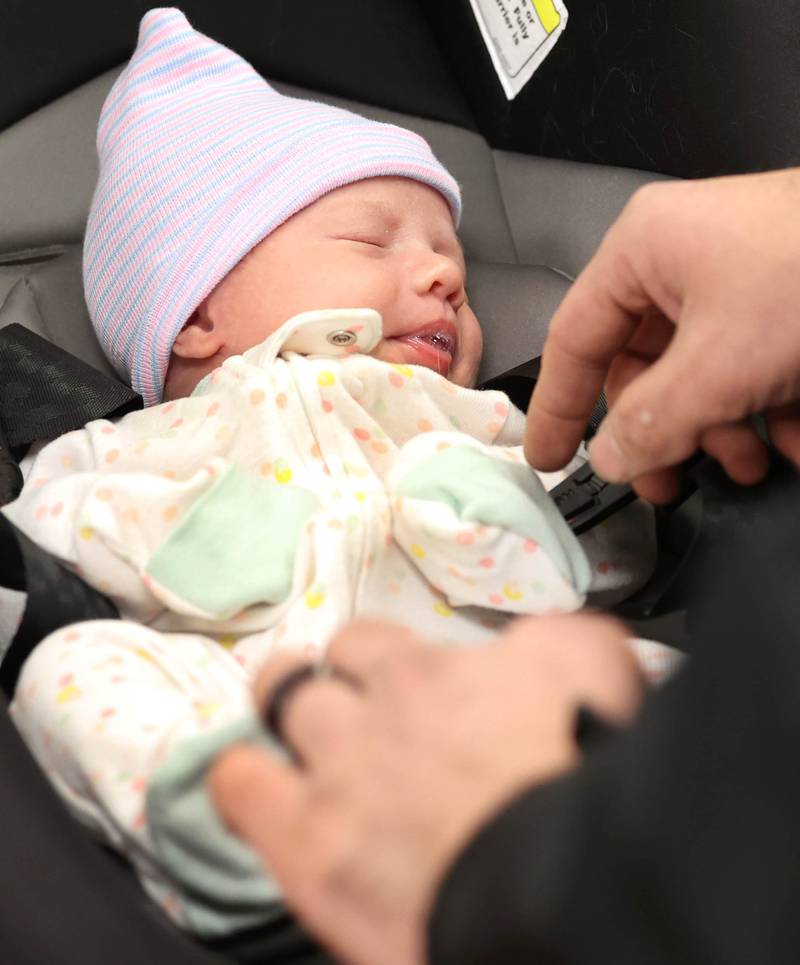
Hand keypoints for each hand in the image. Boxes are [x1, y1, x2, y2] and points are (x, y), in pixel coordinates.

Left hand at [210, 614, 642, 964]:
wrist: (564, 880)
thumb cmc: (585, 776)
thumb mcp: (596, 671)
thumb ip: (559, 640)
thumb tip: (536, 641)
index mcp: (438, 673)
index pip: (371, 641)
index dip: (373, 663)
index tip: (385, 687)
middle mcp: (377, 704)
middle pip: (319, 664)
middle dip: (318, 681)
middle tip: (336, 713)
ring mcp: (335, 768)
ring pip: (275, 702)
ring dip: (281, 712)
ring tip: (288, 739)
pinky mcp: (307, 841)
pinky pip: (239, 786)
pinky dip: (242, 780)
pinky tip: (254, 791)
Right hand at [525, 168, 799, 501]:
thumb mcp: (722, 364)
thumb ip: (652, 421)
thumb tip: (611, 457)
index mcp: (646, 249)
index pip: (575, 338)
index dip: (558, 407)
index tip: (548, 458)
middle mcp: (685, 258)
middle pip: (642, 367)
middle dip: (665, 431)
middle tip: (666, 480)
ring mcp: (738, 278)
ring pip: (699, 375)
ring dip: (722, 431)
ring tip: (752, 463)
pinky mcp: (783, 299)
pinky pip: (749, 366)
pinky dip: (766, 410)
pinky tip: (795, 439)